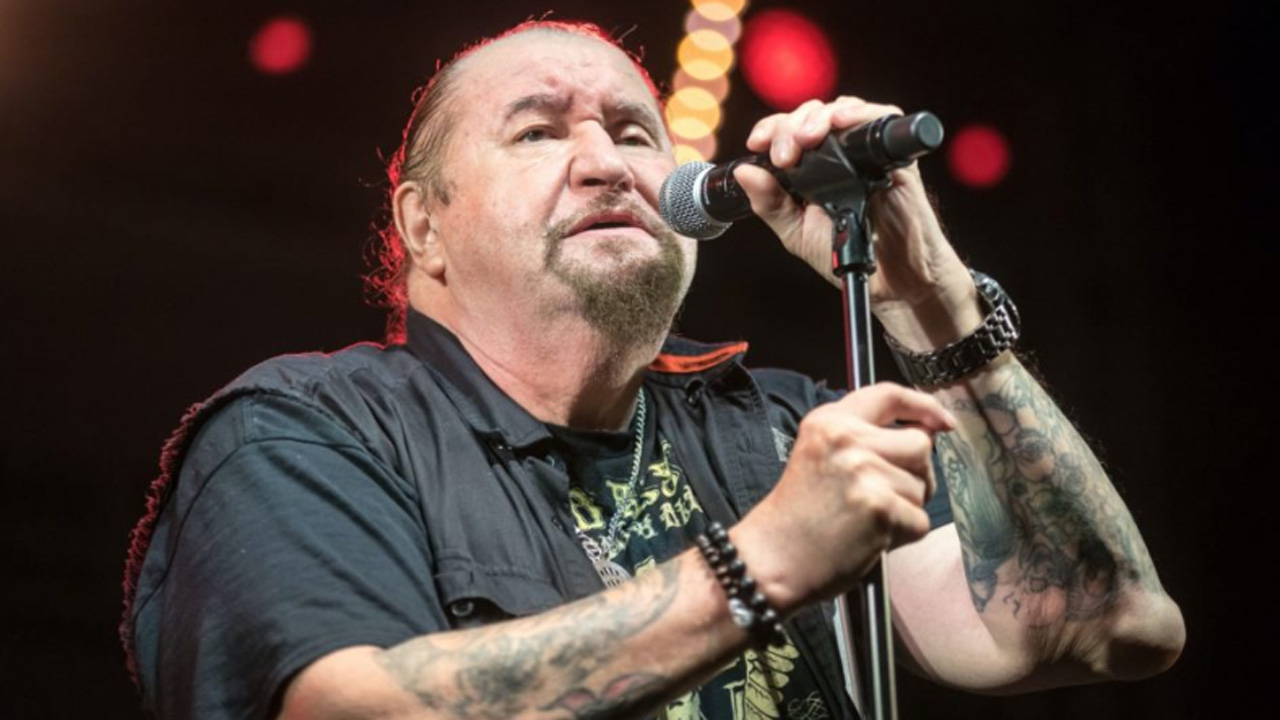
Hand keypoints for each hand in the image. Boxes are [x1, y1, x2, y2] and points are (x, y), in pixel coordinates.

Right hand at [731, 383, 955, 613]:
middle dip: (915, 473)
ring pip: (922, 487)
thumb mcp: (820, 455)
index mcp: (829, 421)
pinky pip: (920, 521)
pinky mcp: (880, 508)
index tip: (942, 421)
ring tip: (865, 520)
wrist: (772, 559)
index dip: (923, 405)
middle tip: (885, 496)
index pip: (888, 395)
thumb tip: (928, 432)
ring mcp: (865, 473)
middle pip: (919, 445)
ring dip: (905, 509)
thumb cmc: (798, 515)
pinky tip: (869, 538)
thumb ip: (863, 438)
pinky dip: (902, 536)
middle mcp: (847, 440)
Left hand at [733, 97, 982, 348]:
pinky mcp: (895, 153)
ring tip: (806, 140)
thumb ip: (769, 203)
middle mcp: (838, 152)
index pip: (788, 131)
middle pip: (812, 115)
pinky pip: (880, 117)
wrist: (888, 277)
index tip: (756, 145)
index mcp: (811, 166)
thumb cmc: (844, 252)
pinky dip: (858, 113)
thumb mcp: (796, 231)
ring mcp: (866, 150)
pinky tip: (840, 122)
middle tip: (785, 156)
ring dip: (819, 118)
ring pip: (841, 110)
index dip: (771, 129)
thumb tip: (742, 172)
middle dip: (791, 127)